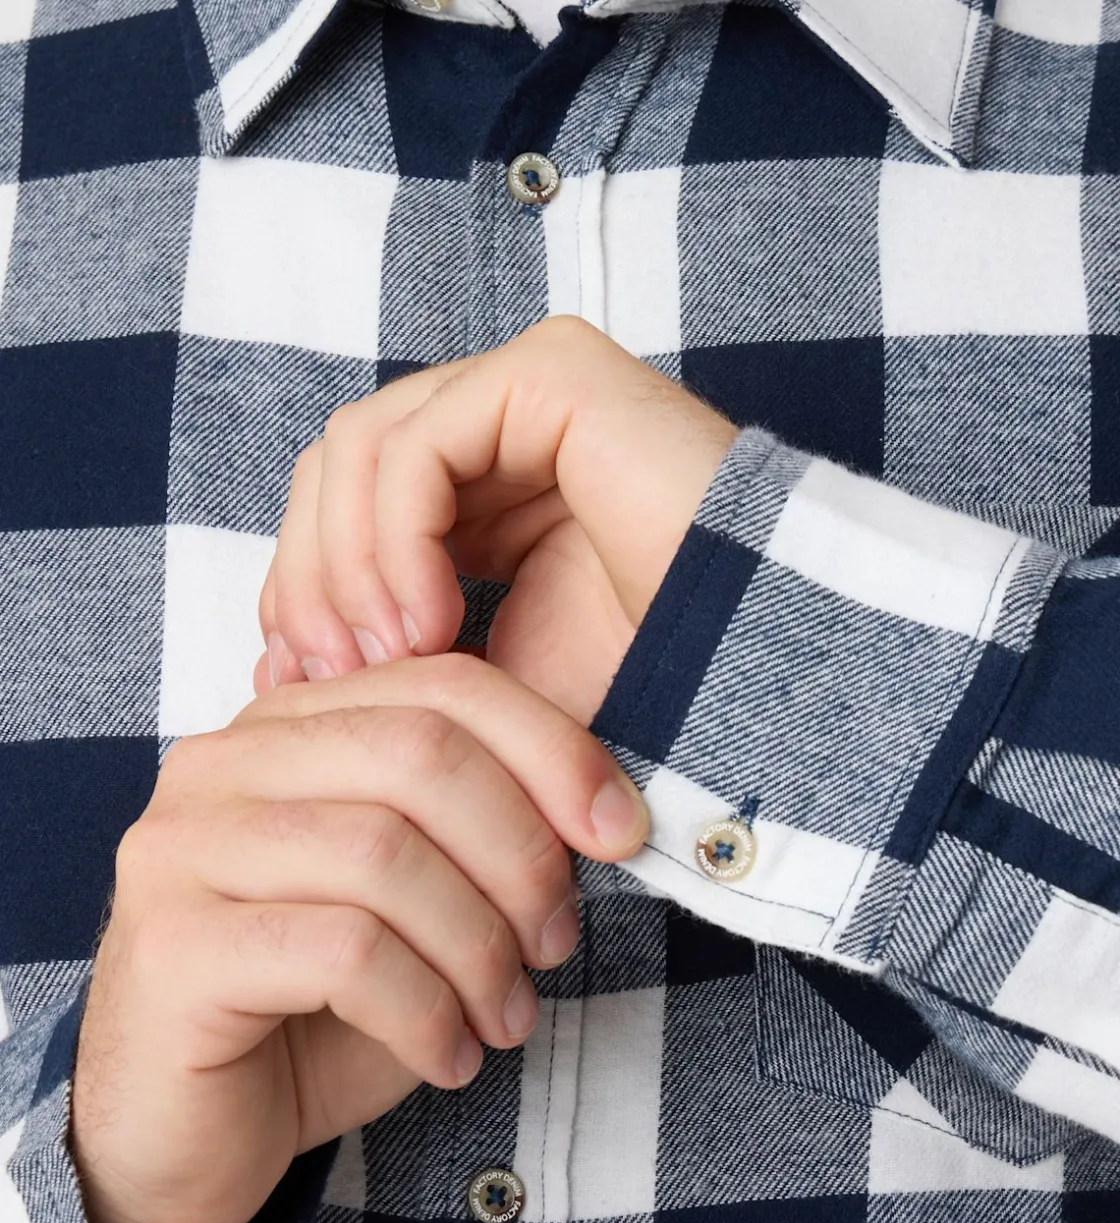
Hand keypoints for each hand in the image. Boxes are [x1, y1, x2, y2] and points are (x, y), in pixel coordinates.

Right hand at [70, 655, 648, 1222]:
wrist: (184, 1137)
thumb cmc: (312, 1016)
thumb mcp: (415, 908)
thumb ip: (476, 839)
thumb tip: (598, 812)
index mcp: (286, 731)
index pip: (440, 686)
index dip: (551, 748)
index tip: (619, 831)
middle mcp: (221, 766)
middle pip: (418, 753)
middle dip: (520, 854)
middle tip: (552, 945)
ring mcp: (182, 850)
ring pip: (384, 854)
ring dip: (478, 949)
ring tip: (503, 1017)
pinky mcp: (171, 947)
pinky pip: (342, 952)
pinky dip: (424, 1011)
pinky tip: (446, 1058)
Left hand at [256, 316, 737, 723]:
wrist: (755, 671)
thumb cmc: (641, 685)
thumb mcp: (476, 688)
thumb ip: (383, 663)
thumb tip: (268, 664)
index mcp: (478, 495)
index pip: (340, 510)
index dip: (301, 592)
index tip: (296, 685)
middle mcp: (496, 432)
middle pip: (331, 471)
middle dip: (307, 580)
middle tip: (329, 675)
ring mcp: (523, 393)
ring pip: (356, 448)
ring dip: (345, 566)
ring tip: (390, 657)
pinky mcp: (551, 375)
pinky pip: (416, 442)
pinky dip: (392, 539)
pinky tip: (427, 622)